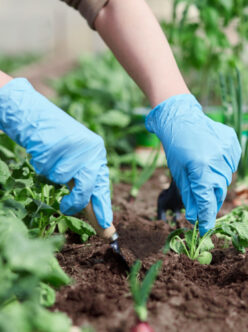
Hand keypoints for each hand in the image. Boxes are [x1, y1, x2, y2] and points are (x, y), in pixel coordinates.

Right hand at [0, 78, 112, 227]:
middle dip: (76, 201)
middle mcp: (92, 149)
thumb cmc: (55, 142)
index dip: (103, 207)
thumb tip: (91, 209)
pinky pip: (47, 168)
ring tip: (50, 158)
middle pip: (87, 185)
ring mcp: (75, 145)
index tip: (107, 227)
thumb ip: (83, 180)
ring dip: (52, 174)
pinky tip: (42, 150)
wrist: (34, 115)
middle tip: (65, 208)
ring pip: (63, 177)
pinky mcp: (58, 142)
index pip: (102, 185)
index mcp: (98, 153)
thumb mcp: (75, 160)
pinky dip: (41, 164)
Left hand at [145, 94, 240, 234]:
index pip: (207, 200)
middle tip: (204, 203)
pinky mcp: (233, 142)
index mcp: (200, 168)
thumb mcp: (178, 173)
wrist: (181, 117)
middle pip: (219, 191)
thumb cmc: (176, 147)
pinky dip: (224, 166)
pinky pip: (232, 163)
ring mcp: (227, 150)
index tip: (205, 229)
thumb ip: (189, 195)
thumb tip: (195, 216)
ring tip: (205, 171)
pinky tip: (213, 158)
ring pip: (226, 178)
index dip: (206, 217)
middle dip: (211, 200)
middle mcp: (217, 160)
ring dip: (217, 181)